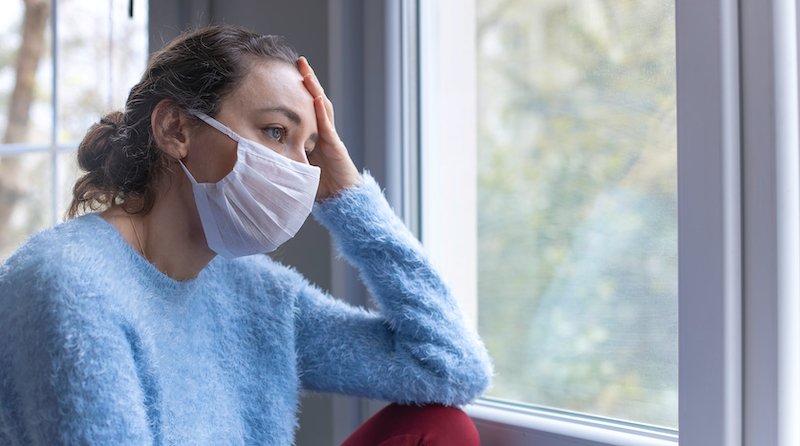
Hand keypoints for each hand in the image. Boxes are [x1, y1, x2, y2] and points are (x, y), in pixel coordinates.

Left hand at [297, 56, 361, 200]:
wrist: (342, 200)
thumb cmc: (319, 188)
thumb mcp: (296, 168)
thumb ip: (284, 157)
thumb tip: (257, 153)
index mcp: (315, 136)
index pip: (306, 108)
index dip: (298, 91)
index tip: (287, 75)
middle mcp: (324, 133)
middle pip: (315, 101)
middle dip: (308, 81)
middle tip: (298, 62)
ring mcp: (331, 138)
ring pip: (322, 107)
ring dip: (314, 88)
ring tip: (306, 71)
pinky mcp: (336, 147)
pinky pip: (327, 126)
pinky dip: (320, 111)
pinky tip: (314, 96)